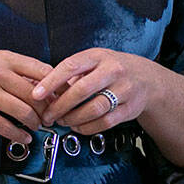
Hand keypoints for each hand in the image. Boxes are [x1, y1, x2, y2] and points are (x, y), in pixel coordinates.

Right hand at [0, 51, 52, 144]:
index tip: (62, 98)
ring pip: (23, 111)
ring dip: (34, 124)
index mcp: (1, 58)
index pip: (42, 70)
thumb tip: (44, 86)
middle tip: (50, 118)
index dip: (56, 87)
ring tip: (36, 127)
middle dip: (47, 111)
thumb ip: (13, 72)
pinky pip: (4, 126)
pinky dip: (18, 135)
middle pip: (36, 94)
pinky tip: (22, 137)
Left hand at [32, 48, 164, 133]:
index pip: (70, 66)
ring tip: (62, 121)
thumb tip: (42, 89)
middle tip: (47, 115)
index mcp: (97, 56)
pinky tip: (77, 127)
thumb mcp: (93, 61)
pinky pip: (106, 122)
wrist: (146, 78)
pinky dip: (88, 127)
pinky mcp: (130, 109)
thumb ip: (71, 74)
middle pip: (82, 90)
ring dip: (73, 118)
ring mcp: (124, 90)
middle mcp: (112, 71)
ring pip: (94, 108)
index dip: (51, 82)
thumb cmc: (111, 69)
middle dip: (60, 106)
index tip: (36, 94)